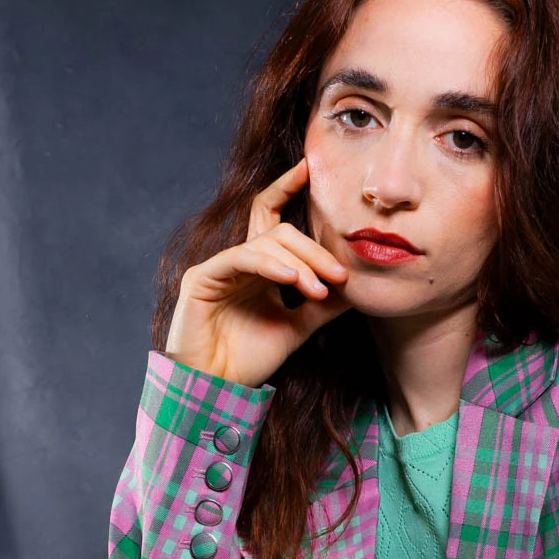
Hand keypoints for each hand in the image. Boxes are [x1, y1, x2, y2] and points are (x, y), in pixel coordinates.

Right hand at [164, 157, 351, 386]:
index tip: (311, 168)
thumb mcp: (298, 327)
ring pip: (265, 244)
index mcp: (258, 267)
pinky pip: (241, 259)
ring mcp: (218, 267)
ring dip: (300, 264)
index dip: (287, 187)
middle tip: (341, 274)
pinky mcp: (201, 279)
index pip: (272, 216)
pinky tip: (293, 279)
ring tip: (320, 288)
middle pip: (279, 230)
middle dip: (314, 249)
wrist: (216, 389)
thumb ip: (323, 305)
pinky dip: (270, 266)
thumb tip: (357, 285)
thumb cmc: (250, 359)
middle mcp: (238, 261)